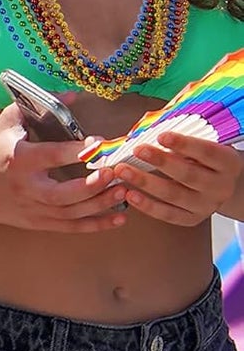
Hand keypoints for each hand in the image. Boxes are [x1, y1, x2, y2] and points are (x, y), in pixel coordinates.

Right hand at [0, 103, 126, 233]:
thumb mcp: (7, 123)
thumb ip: (36, 106)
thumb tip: (72, 95)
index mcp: (18, 159)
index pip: (51, 155)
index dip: (76, 150)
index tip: (100, 143)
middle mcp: (26, 187)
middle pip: (62, 194)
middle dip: (91, 186)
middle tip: (115, 173)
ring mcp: (33, 209)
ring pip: (72, 213)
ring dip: (101, 205)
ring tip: (123, 191)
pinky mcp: (39, 223)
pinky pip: (72, 228)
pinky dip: (97, 225)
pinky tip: (119, 218)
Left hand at [111, 133, 242, 225]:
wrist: (222, 184)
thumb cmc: (205, 157)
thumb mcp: (203, 144)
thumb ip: (181, 140)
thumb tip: (146, 131)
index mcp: (227, 163)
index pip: (206, 152)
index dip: (184, 144)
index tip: (161, 135)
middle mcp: (220, 186)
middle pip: (188, 175)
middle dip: (161, 162)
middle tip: (137, 150)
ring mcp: (207, 205)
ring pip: (175, 195)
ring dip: (146, 182)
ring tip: (123, 171)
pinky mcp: (192, 218)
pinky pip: (169, 214)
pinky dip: (148, 206)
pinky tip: (130, 195)